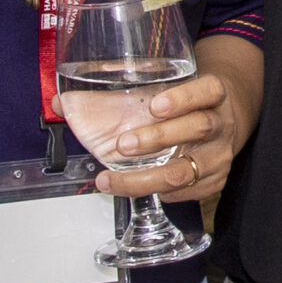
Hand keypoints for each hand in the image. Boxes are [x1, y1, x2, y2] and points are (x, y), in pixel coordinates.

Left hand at [93, 35, 262, 203]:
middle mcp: (221, 124)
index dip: (184, 98)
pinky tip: (137, 187)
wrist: (220, 120)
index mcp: (212, 94)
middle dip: (158, 138)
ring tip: (114, 177)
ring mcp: (219, 155)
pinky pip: (187, 192)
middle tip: (123, 144)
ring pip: (189, 169)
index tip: (155, 106)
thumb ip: (113, 96)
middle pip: (198, 128)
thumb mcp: (160, 90)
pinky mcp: (214, 180)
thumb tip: (60, 102)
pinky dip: (159, 192)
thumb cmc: (182, 106)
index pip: (207, 91)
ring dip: (148, 175)